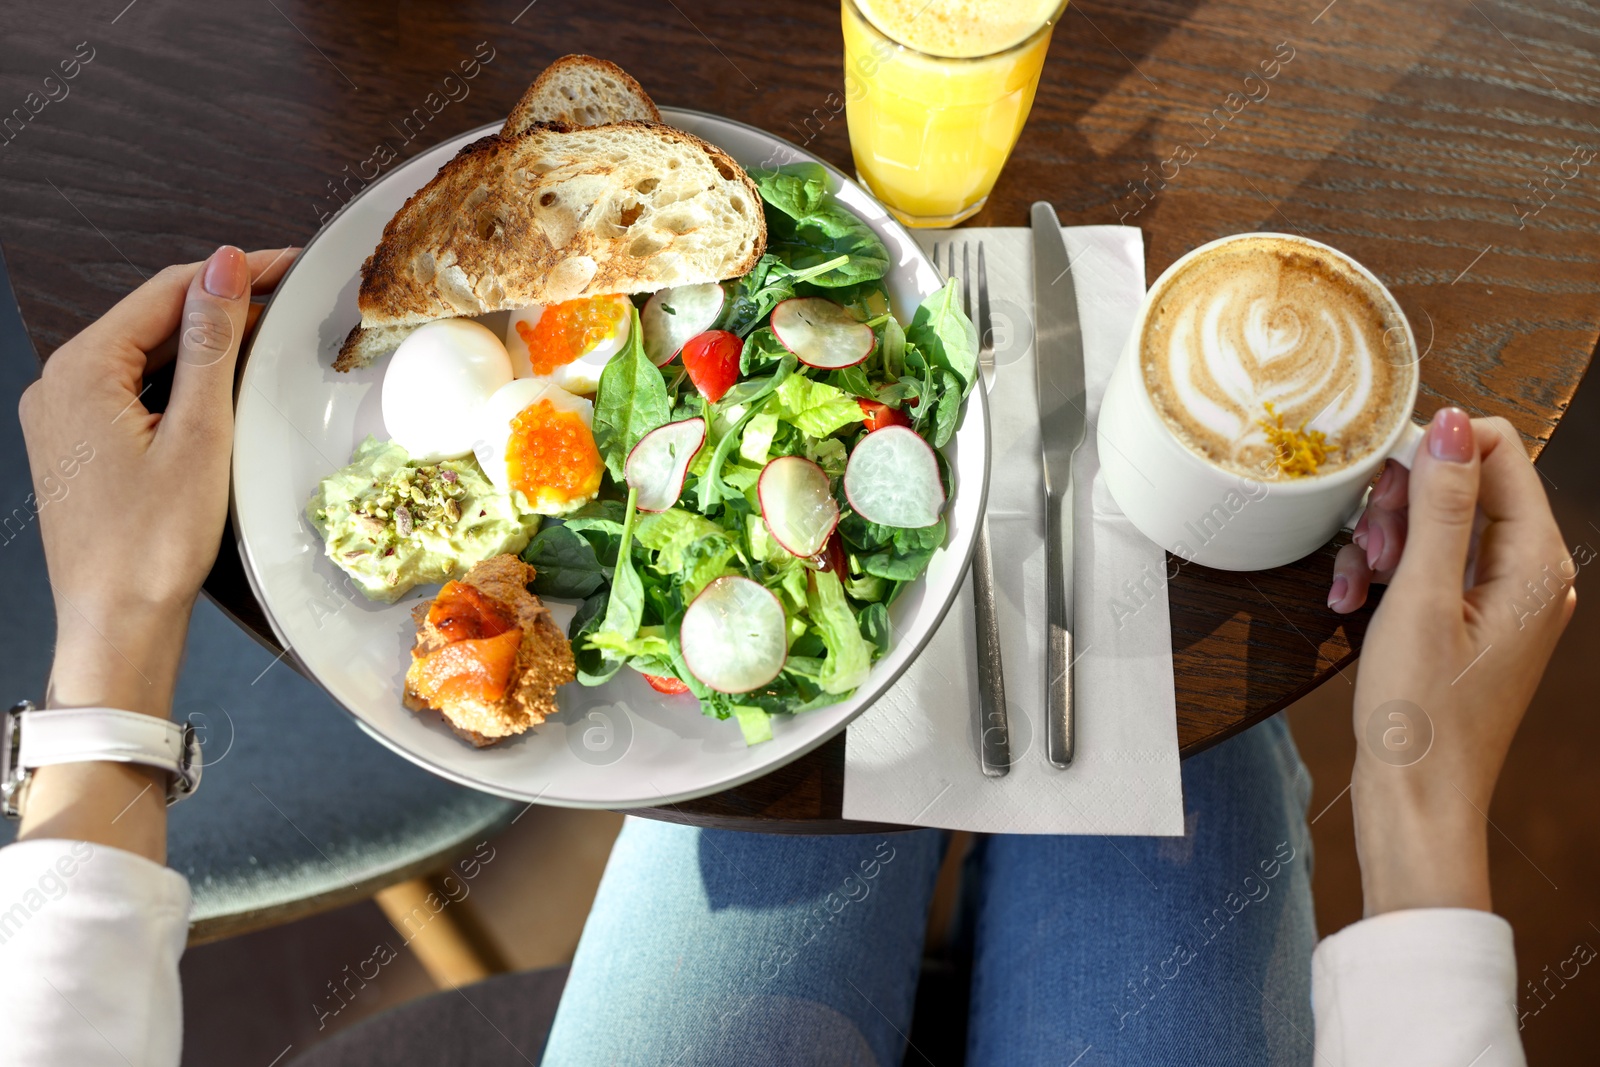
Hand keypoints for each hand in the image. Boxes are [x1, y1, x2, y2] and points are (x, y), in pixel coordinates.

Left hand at [16, 246, 296, 858]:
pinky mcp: (80, 447)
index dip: (232, 273)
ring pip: (144, 356)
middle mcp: (60, 385)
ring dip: (203, 345)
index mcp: (81, 371)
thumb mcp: (198, 434)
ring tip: (266, 340)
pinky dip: (181, 382)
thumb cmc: (153, 543)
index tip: (289, 264)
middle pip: (151, 320)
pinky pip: (134, 392)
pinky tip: (222, 391)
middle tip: (289, 301)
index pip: (166, 292)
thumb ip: (210, 344)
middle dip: (220, 307)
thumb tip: (225, 268)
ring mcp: (66, 418)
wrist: (117, 625)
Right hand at [1330, 407, 1574, 915]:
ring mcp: (1502, 599)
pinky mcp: (1470, 621)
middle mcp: (1531, 574)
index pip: (1500, 451)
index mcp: (1536, 563)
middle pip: (1465, 485)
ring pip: (1437, 525)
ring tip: (1354, 584)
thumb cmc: (1422, 715)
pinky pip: (1427, 567)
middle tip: (1366, 546)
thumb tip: (1452, 423)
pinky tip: (1352, 602)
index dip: (1432, 452)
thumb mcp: (1419, 598)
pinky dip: (1385, 574)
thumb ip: (1439, 505)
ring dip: (1384, 540)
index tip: (1377, 484)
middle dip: (1402, 502)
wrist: (1417, 802)